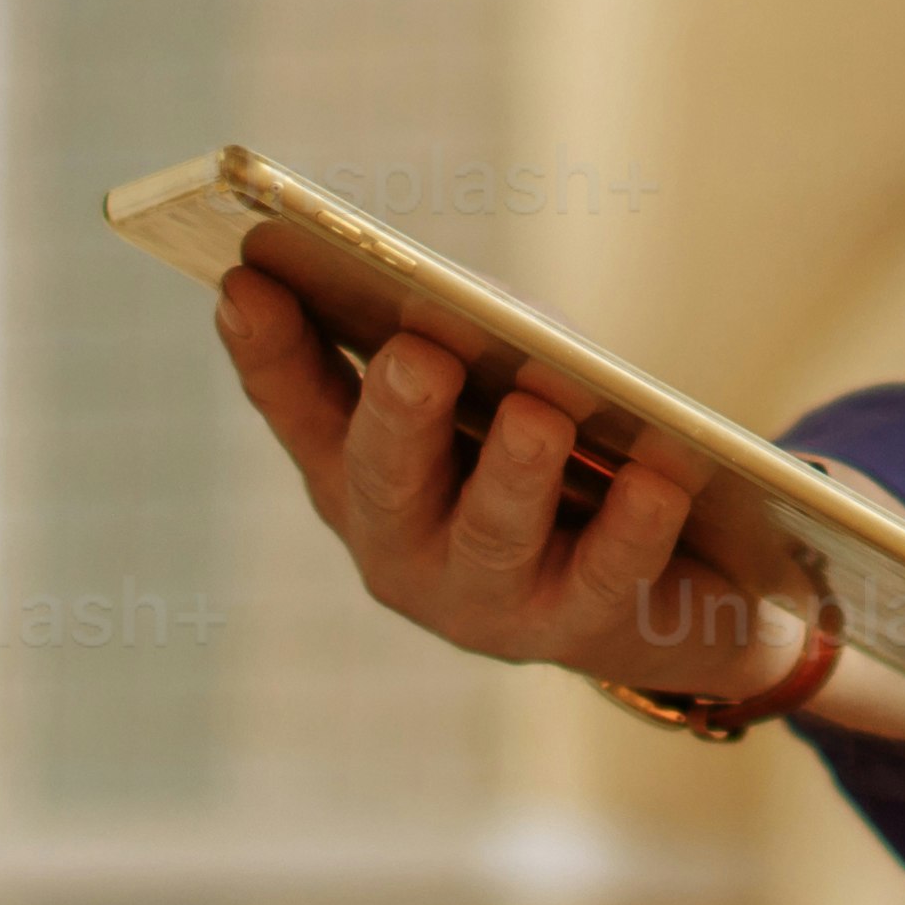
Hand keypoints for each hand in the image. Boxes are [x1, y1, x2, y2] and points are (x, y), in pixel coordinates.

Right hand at [208, 264, 815, 707]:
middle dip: (398, 416)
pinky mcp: (580, 629)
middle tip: (415, 357)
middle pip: (385, 478)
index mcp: (359, 473)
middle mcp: (401, 544)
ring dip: (513, 473)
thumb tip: (446, 297)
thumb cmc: (551, 464)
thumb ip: (455, 345)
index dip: (269, 348)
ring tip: (538, 416)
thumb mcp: (488, 396)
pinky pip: (606, 576)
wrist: (657, 596)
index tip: (246, 275)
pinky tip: (658, 481)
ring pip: (490, 535)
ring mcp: (484, 598)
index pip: (302, 406)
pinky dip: (631, 528)